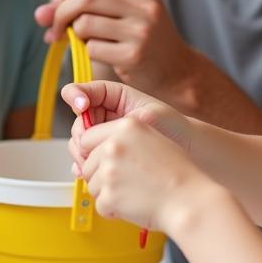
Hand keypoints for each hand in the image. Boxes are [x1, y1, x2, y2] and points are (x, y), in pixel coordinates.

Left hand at [34, 0, 194, 95]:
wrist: (178, 73)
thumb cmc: (144, 41)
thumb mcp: (125, 15)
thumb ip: (86, 7)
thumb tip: (39, 13)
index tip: (57, 5)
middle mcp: (145, 5)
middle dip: (61, 12)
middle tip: (54, 28)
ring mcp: (141, 30)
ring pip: (85, 23)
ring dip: (73, 34)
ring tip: (78, 42)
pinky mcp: (134, 56)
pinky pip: (91, 48)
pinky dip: (86, 51)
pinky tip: (97, 55)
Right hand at [61, 79, 191, 172]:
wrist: (184, 152)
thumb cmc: (173, 128)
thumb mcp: (151, 115)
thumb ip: (123, 114)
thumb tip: (104, 119)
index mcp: (112, 96)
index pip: (82, 91)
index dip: (76, 96)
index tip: (82, 107)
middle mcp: (104, 115)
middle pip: (77, 122)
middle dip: (81, 135)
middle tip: (90, 145)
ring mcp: (102, 135)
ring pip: (79, 143)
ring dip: (82, 154)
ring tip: (95, 162)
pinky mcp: (103, 154)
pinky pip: (84, 159)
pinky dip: (84, 166)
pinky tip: (89, 171)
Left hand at [76, 114, 209, 234]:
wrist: (189, 200)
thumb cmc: (176, 174)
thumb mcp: (152, 140)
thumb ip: (121, 141)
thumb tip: (90, 152)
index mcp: (125, 126)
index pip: (87, 138)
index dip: (93, 153)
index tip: (105, 163)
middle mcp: (114, 145)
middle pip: (87, 164)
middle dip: (101, 177)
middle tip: (127, 183)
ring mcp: (109, 171)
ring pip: (91, 186)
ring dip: (108, 194)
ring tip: (135, 193)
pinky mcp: (109, 195)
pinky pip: (100, 205)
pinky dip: (113, 209)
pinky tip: (134, 204)